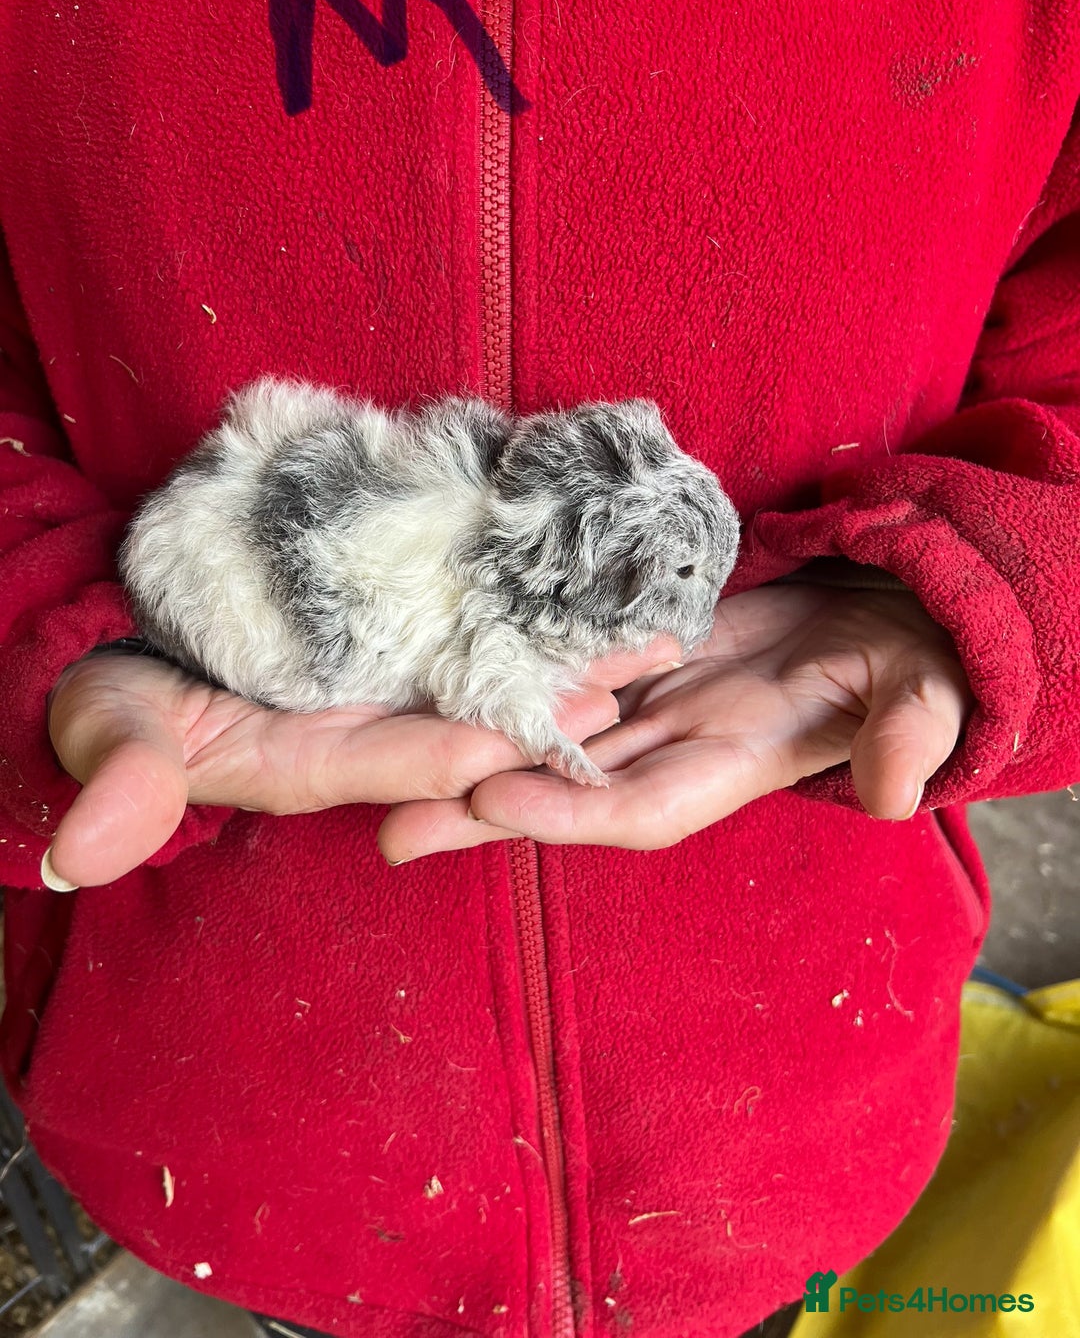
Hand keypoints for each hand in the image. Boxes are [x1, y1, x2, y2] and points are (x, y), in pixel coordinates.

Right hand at [43, 637, 680, 886]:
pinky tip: (587, 591)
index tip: (495, 741)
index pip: (375, 768)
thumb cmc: (113, 704)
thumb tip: (82, 848)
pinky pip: (469, 627)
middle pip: (459, 727)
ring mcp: (384, 687)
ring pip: (481, 676)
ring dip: (557, 663)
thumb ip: (116, 781)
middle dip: (540, 714)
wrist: (133, 651)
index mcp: (302, 765)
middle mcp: (361, 734)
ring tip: (644, 638)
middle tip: (624, 684)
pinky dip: (525, 614)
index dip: (432, 755)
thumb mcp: (105, 736)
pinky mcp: (396, 641)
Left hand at [379, 584, 975, 858]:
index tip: (491, 804)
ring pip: (544, 738)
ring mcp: (646, 707)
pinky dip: (504, 683)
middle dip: (482, 809)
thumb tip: (896, 792)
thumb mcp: (921, 693)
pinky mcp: (633, 660)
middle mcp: (671, 750)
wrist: (880, 616)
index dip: (567, 811)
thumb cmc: (907, 662)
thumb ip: (908, 734)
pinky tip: (442, 679)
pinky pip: (558, 676)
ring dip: (470, 754)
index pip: (639, 806)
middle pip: (564, 788)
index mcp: (731, 768)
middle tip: (387, 828)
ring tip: (381, 765)